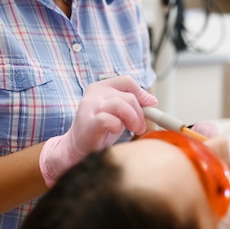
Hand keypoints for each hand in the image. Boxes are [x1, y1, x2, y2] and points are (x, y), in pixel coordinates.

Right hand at [40, 76, 157, 186]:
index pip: (127, 81)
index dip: (141, 93)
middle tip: (139, 126)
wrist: (77, 148)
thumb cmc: (100, 129)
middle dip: (140, 112)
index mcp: (100, 87)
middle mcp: (94, 94)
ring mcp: (90, 107)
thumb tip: (152, 100)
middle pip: (128, 95)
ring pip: (121, 104)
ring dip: (132, 119)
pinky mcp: (89, 122)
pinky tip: (115, 132)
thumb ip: (132, 104)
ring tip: (133, 129)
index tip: (149, 105)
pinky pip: (111, 120)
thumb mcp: (118, 112)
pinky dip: (118, 127)